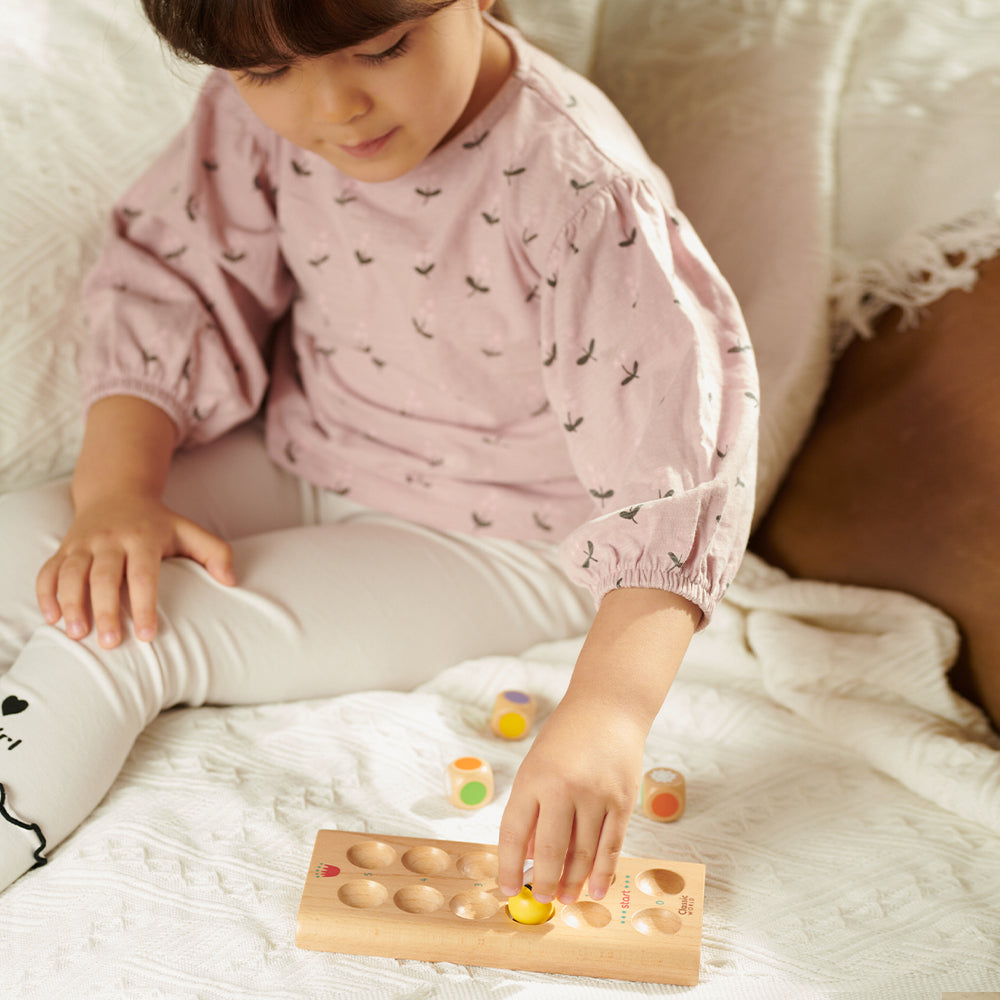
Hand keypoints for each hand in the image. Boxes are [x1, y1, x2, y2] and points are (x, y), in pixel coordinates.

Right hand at [36, 493, 234, 648]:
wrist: (116, 492)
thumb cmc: (158, 522)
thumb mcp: (189, 530)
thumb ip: (215, 553)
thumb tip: (232, 581)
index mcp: (143, 537)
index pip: (143, 575)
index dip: (145, 606)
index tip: (148, 635)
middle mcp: (110, 539)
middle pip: (103, 577)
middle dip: (105, 611)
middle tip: (111, 644)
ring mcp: (83, 543)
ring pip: (71, 574)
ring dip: (71, 604)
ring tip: (77, 634)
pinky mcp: (63, 549)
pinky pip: (48, 571)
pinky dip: (45, 594)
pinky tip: (52, 618)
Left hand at [497, 586, 698, 905]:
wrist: (608, 708)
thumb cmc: (566, 738)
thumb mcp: (537, 766)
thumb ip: (533, 810)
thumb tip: (530, 859)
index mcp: (534, 778)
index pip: (515, 833)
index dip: (510, 865)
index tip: (508, 888)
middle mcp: (564, 788)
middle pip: (552, 850)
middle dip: (545, 881)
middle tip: (542, 899)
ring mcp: (597, 796)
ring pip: (584, 853)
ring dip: (573, 882)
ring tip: (565, 900)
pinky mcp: (622, 801)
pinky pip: (611, 845)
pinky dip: (602, 872)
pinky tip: (594, 889)